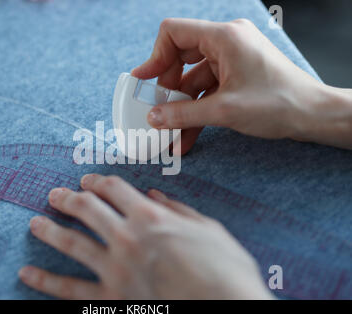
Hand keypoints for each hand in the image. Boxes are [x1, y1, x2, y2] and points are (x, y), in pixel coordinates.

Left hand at [19, 174, 273, 298]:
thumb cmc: (225, 271)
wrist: (226, 307)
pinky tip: (28, 272)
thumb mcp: (209, 229)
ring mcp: (115, 269)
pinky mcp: (111, 299)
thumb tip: (157, 195)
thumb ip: (179, 210)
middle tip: (55, 194)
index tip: (88, 180)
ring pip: (72, 243)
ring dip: (50, 230)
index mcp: (150, 216)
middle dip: (69, 198)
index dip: (98, 181)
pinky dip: (46, 280)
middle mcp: (126, 237)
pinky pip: (71, 289)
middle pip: (87, 209)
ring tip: (34, 222)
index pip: (115, 189)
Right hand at [132, 18, 351, 152]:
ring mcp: (231, 60)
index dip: (154, 57)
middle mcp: (226, 43)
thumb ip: (183, 114)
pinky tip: (186, 137)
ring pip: (193, 80)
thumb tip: (153, 117)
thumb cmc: (278, 104)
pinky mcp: (236, 77)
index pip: (174, 33)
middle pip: (180, 58)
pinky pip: (207, 91)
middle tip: (159, 112)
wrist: (313, 115)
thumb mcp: (224, 110)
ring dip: (181, 108)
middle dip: (168, 88)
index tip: (143, 81)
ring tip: (170, 135)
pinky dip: (196, 111)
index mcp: (224, 38)